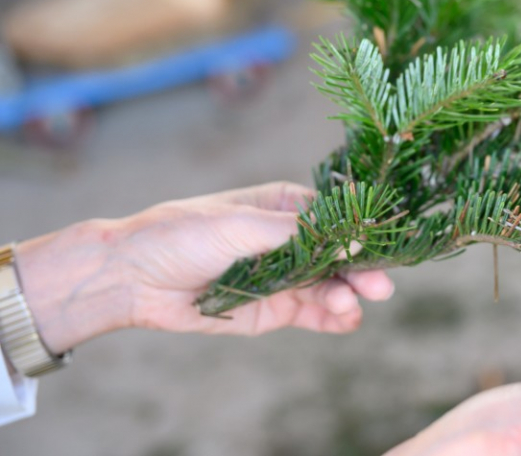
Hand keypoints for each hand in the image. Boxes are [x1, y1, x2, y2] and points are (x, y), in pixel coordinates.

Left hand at [14, 182, 394, 354]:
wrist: (133, 277)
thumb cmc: (182, 234)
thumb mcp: (241, 223)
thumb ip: (298, 233)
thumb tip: (350, 239)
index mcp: (285, 206)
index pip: (337, 216)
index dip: (361, 230)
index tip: (381, 244)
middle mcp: (292, 241)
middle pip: (339, 254)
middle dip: (360, 269)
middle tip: (379, 286)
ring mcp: (285, 276)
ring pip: (330, 285)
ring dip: (345, 295)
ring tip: (349, 305)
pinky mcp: (273, 308)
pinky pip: (312, 313)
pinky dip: (334, 318)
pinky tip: (347, 321)